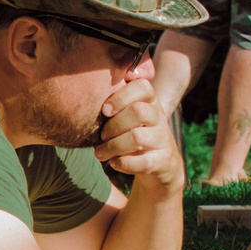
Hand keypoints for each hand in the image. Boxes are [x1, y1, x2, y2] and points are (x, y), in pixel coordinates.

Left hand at [94, 79, 183, 193]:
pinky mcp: (163, 160)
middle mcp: (159, 117)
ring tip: (101, 153)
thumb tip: (87, 93)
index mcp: (149, 101)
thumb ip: (115, 102)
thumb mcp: (129, 114)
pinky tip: (114, 162)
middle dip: (113, 125)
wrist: (161, 163)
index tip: (105, 110)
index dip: (121, 97)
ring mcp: (162, 139)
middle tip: (102, 135)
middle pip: (138, 111)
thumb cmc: (135, 132)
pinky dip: (123, 163)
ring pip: (137, 137)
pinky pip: (142, 162)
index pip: (142, 86)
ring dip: (113, 146)